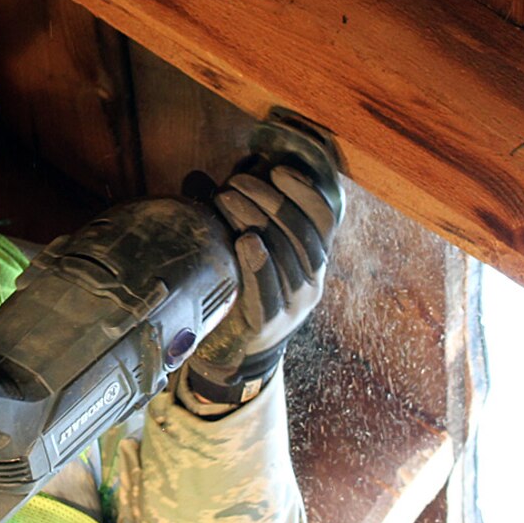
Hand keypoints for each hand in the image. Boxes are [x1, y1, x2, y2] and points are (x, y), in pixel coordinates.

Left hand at [183, 154, 343, 403]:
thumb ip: (239, 218)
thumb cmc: (242, 290)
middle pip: (300, 232)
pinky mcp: (270, 323)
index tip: (279, 170)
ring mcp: (294, 305)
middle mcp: (312, 282)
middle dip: (269, 199)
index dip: (305, 192)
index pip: (323, 220)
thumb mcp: (249, 252)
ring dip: (256, 219)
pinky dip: (259, 262)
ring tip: (226, 198)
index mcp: (314, 261)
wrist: (236, 352)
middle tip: (236, 181)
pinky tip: (246, 241)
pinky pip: (268, 290)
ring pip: (284, 255)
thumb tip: (200, 177)